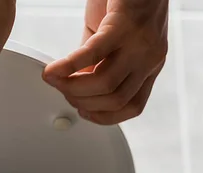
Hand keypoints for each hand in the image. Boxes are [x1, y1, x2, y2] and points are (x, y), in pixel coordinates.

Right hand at [43, 0, 168, 124]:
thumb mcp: (116, 41)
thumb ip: (101, 64)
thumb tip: (76, 84)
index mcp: (150, 64)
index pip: (132, 106)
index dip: (103, 117)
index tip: (83, 111)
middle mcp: (150, 57)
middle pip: (115, 99)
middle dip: (82, 102)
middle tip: (62, 91)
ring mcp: (140, 43)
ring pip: (104, 84)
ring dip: (72, 87)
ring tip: (54, 79)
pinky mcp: (123, 25)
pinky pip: (91, 55)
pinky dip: (67, 66)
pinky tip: (52, 69)